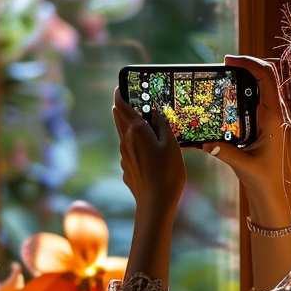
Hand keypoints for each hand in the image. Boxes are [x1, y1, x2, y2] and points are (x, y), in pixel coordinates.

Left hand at [112, 89, 185, 210]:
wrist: (155, 203)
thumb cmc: (167, 172)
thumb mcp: (171, 144)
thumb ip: (162, 125)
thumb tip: (156, 112)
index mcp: (136, 131)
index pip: (123, 107)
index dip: (120, 95)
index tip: (119, 87)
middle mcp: (126, 141)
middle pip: (119, 119)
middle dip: (122, 109)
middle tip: (127, 100)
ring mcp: (124, 156)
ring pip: (124, 135)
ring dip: (128, 126)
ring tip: (138, 121)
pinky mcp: (127, 168)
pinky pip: (129, 151)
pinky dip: (134, 144)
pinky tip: (146, 149)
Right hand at [201, 55, 289, 198]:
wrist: (270, 191)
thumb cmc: (261, 178)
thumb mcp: (243, 165)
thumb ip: (224, 152)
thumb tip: (203, 142)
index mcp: (272, 117)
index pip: (266, 78)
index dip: (250, 62)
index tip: (229, 60)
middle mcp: (274, 112)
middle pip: (266, 74)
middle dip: (247, 63)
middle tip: (225, 63)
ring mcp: (269, 115)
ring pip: (262, 83)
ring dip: (246, 73)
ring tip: (225, 72)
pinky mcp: (263, 120)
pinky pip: (256, 95)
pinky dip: (244, 86)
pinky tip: (228, 90)